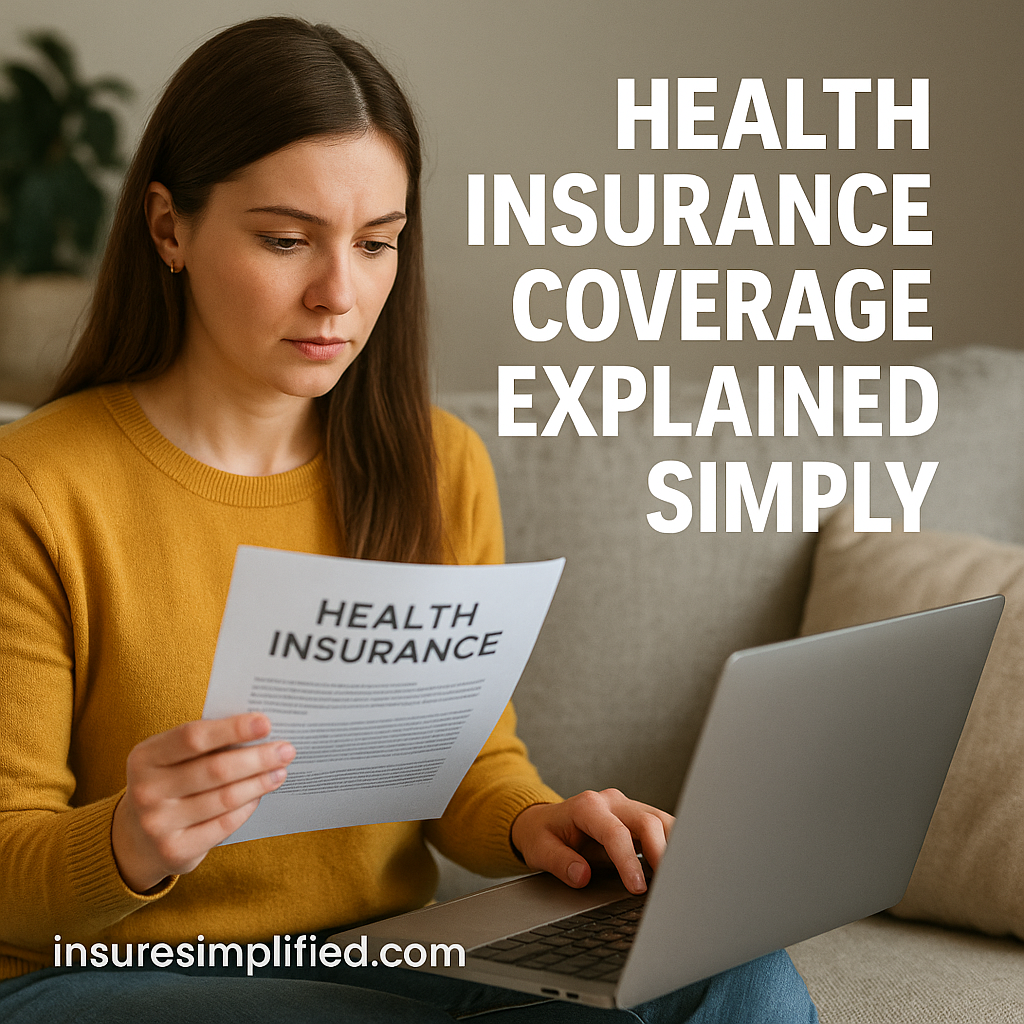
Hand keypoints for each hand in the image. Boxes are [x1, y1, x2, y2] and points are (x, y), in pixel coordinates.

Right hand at [111, 713, 294, 892]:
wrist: (134, 838)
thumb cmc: (168, 782)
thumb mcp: (170, 758)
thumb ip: (205, 743)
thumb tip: (259, 729)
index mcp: (145, 757)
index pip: (193, 737)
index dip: (232, 728)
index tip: (266, 723)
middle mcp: (146, 791)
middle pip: (215, 770)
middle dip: (257, 758)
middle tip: (286, 750)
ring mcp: (158, 824)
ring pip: (224, 799)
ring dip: (259, 783)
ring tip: (280, 771)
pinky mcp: (175, 850)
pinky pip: (224, 825)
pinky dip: (247, 807)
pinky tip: (260, 795)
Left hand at [510, 789, 673, 894]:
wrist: (543, 821)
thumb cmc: (542, 835)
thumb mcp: (539, 849)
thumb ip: (560, 862)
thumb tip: (582, 876)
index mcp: (587, 806)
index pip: (616, 833)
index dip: (629, 861)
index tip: (638, 888)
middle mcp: (611, 801)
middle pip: (648, 821)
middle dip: (661, 853)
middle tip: (668, 885)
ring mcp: (627, 807)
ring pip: (662, 820)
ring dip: (674, 847)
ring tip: (680, 877)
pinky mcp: (637, 817)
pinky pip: (662, 827)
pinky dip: (673, 845)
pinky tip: (677, 867)